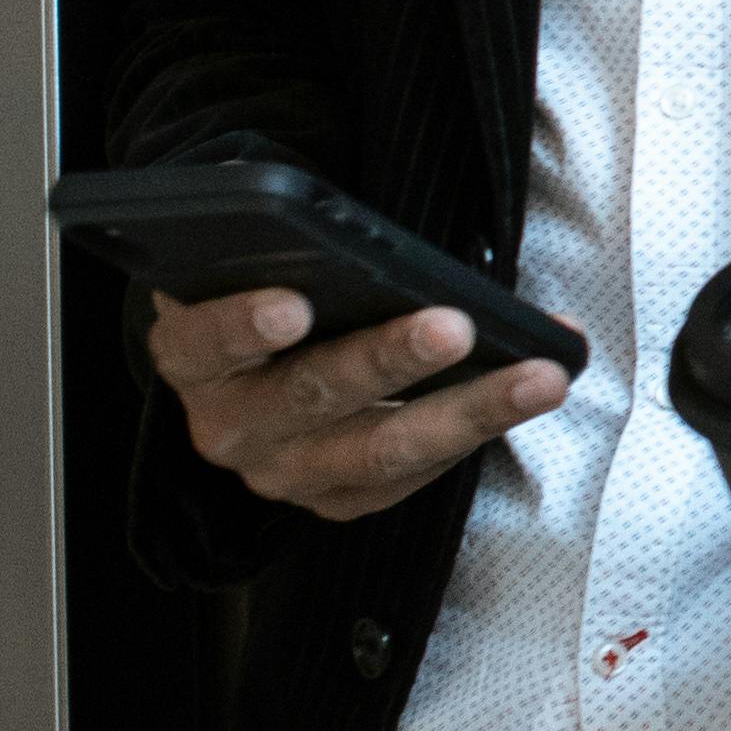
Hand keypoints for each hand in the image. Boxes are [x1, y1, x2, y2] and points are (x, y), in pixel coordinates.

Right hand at [147, 288, 569, 522]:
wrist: (261, 364)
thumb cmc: (276, 289)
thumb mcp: (264, 261)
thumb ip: (293, 247)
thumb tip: (365, 229)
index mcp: (193, 356)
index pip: (202, 342)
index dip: (242, 326)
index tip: (293, 305)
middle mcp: (228, 426)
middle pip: (311, 395)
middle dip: (389, 360)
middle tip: (455, 326)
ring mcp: (283, 472)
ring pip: (379, 450)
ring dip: (468, 409)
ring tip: (538, 375)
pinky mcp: (338, 501)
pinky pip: (412, 475)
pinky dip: (478, 430)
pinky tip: (530, 391)